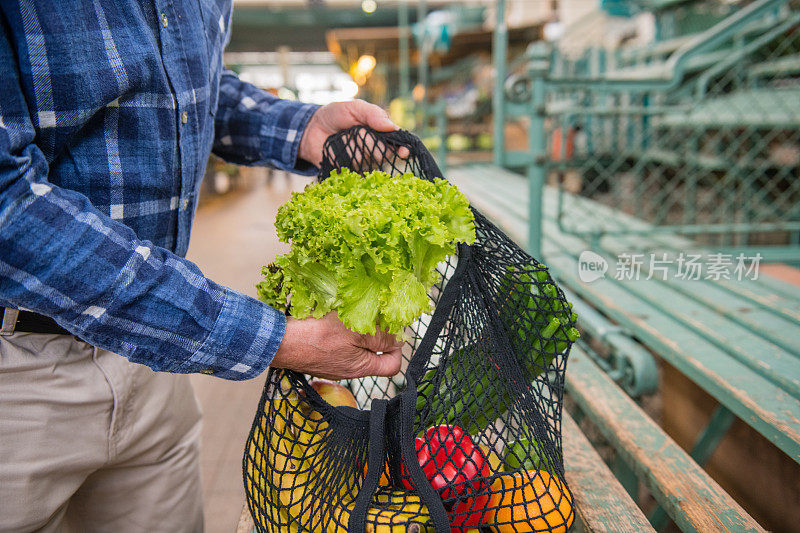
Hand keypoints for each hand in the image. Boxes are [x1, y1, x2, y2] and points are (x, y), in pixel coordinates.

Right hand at [270, 312, 402, 379]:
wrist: (279, 342)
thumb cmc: (317, 336)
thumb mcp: (357, 331)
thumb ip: (381, 336)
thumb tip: (397, 339)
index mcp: (361, 367)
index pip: (392, 365)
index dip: (398, 347)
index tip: (393, 329)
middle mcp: (348, 370)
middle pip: (374, 353)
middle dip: (376, 333)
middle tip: (372, 314)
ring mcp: (332, 364)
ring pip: (355, 347)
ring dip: (357, 330)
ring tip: (352, 314)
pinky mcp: (319, 356)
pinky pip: (337, 345)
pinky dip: (340, 331)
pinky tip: (333, 319)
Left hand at [298, 99, 399, 166]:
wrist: (311, 127)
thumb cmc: (336, 115)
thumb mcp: (354, 107)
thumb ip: (373, 114)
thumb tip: (392, 126)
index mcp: (381, 134)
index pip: (398, 145)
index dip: (403, 149)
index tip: (404, 152)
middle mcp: (374, 150)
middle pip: (384, 153)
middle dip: (372, 143)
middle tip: (358, 132)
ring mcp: (362, 162)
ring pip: (368, 160)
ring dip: (356, 147)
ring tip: (344, 136)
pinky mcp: (348, 171)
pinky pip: (353, 168)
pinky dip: (346, 156)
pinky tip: (338, 148)